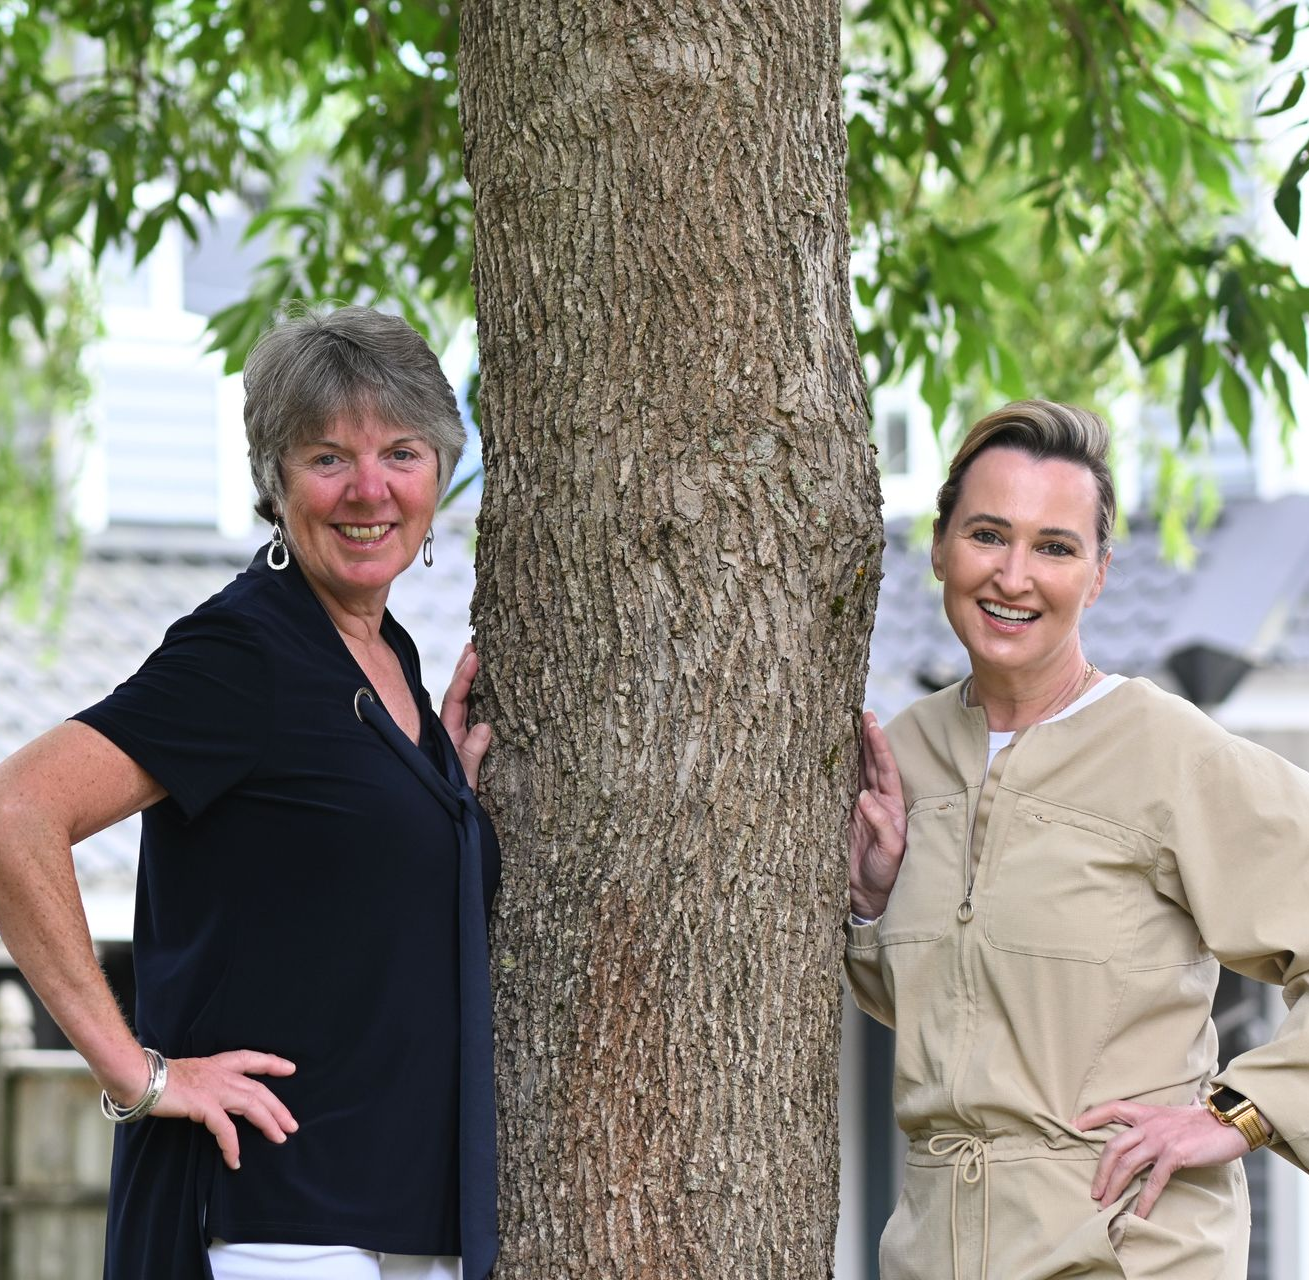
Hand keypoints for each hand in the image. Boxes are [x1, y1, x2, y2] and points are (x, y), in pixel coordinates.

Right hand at [153, 1050, 297, 1170]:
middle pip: (258, 1089)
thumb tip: (211, 1099)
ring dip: (268, 1123)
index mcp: (217, 1064)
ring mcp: (214, 1088)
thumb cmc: (158, 1078)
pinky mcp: (204, 1104)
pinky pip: (225, 1128)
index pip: (251, 1059)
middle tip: (292, 1124)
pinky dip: (232, 1145)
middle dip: (278, 1107)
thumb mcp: (188, 1075)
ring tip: (279, 1138)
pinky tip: (235, 1159)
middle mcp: (220, 1074)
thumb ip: (203, 1083)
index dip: (272, 1063)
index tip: (290, 1068)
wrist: (140, 1076)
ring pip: (251, 1105)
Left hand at [440, 643, 492, 791]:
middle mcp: (455, 730)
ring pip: (467, 701)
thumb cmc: (458, 797)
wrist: (458, 818)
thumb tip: (484, 726)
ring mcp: (464, 735)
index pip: (456, 698)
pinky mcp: (474, 742)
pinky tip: (490, 684)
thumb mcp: (464, 776)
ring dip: (472, 678)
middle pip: (459, 693)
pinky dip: (482, 696)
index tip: (473, 656)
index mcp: (450, 734)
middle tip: (473, 644)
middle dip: (465, 669)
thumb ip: (471, 753)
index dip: (463, 677)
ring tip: (476, 653)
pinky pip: (478, 713)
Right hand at [848, 711, 906, 920]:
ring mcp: (858, 808)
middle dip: (865, 738)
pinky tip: (827, 757)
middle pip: (869, 763)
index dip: (879, 745)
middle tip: (858, 713)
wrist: (870, 896)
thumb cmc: (887, 874)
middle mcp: (876, 802)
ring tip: (843, 726)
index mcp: (892, 806)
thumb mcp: (891, 852)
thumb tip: (865, 798)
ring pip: (854, 772)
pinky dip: (833, 772)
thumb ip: (882, 826)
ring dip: (850, 751)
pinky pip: (837, 790)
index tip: (872, 722)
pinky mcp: (842, 817)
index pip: (885, 768)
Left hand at [1075, 1099, 1253, 1218]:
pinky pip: (1153, 1182)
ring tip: (1106, 1205)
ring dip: (1113, 1187)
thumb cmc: (1204, 1123)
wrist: (1230, 1124)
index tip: (1073, 1125)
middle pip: (1113, 1147)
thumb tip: (1159, 1122)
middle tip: (1094, 1191)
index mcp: (1147, 1113)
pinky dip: (1143, 1200)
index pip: (1111, 1108)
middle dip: (1100, 1171)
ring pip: (1126, 1165)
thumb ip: (1161, 1119)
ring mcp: (1160, 1140)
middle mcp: (1148, 1125)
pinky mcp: (1174, 1156)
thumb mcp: (1175, 1115)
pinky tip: (1137, 1214)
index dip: (1090, 1116)